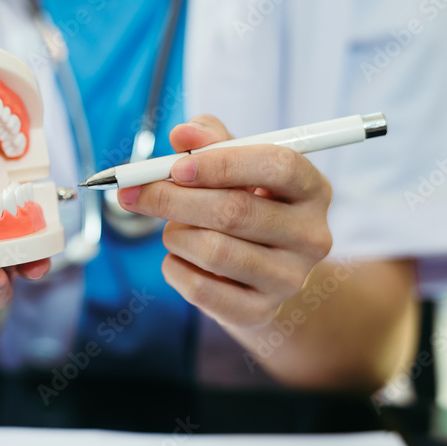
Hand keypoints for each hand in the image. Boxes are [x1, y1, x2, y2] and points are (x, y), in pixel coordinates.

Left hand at [118, 115, 332, 328]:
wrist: (262, 273)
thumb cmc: (247, 203)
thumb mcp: (236, 165)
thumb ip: (211, 140)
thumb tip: (183, 134)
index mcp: (313, 189)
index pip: (278, 167)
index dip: (223, 163)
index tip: (177, 167)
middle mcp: (312, 236)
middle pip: (235, 211)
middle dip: (173, 199)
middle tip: (134, 192)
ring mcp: (289, 278)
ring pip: (213, 251)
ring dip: (175, 234)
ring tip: (174, 229)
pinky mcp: (261, 312)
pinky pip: (200, 289)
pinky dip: (174, 267)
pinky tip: (178, 258)